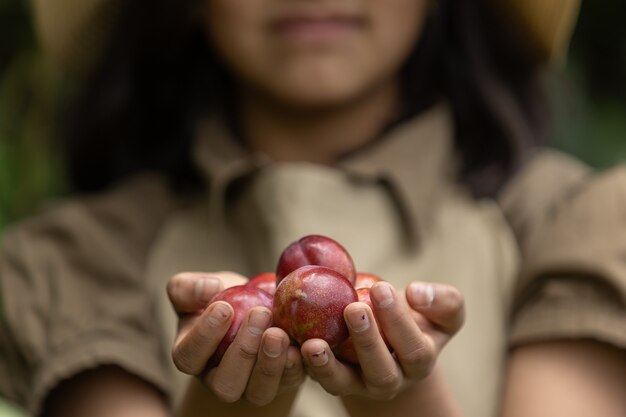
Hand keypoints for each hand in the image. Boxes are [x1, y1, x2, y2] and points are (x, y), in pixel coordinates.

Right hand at [167, 272, 304, 405]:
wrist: (260, 308)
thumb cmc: (224, 299)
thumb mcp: (200, 288)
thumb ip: (188, 287)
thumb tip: (208, 288)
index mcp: (193, 357)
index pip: (189, 357)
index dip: (204, 336)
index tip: (223, 307)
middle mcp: (220, 380)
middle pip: (226, 384)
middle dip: (243, 352)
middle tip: (259, 314)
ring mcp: (253, 386)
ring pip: (259, 392)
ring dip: (271, 364)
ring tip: (279, 332)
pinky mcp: (283, 381)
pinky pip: (290, 382)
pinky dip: (297, 365)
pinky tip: (301, 344)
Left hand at [301, 281, 463, 399]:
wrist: (393, 343)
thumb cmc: (419, 319)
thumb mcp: (443, 310)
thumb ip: (443, 301)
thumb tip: (416, 293)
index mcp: (419, 361)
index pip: (413, 348)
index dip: (398, 320)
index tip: (381, 288)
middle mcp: (390, 380)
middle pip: (380, 371)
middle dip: (367, 340)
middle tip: (353, 307)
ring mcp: (358, 385)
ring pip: (343, 384)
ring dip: (327, 365)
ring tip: (313, 343)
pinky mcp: (331, 381)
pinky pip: (316, 377)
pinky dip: (301, 363)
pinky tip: (290, 342)